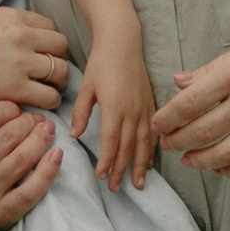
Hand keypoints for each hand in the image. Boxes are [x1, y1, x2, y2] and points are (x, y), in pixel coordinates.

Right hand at [0, 5, 69, 108]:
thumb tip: (6, 29)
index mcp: (9, 17)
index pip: (48, 26)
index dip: (48, 42)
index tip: (44, 53)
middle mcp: (19, 36)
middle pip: (60, 46)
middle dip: (57, 59)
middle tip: (50, 72)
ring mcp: (20, 62)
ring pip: (61, 71)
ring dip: (57, 82)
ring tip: (47, 89)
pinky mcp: (16, 89)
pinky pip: (50, 96)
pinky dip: (49, 102)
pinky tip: (38, 104)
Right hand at [0, 96, 63, 230]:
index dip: (8, 109)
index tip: (14, 110)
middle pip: (9, 137)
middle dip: (28, 123)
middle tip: (36, 119)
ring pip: (22, 160)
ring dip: (41, 140)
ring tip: (48, 130)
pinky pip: (30, 192)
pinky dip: (48, 171)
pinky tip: (57, 155)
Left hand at [72, 28, 156, 190]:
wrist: (123, 42)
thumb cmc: (101, 62)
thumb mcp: (86, 87)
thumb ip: (82, 112)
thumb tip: (76, 135)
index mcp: (115, 108)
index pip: (111, 142)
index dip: (107, 162)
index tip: (102, 177)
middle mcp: (133, 111)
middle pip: (128, 148)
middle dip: (122, 170)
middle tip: (117, 188)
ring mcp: (145, 108)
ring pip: (144, 143)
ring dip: (140, 165)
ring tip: (138, 183)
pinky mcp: (151, 103)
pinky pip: (153, 132)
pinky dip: (152, 149)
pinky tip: (149, 161)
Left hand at [156, 23, 229, 179]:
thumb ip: (210, 70)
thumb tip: (179, 82)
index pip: (190, 102)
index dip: (168, 117)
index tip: (157, 124)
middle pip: (202, 131)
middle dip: (177, 141)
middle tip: (166, 143)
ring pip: (223, 152)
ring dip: (199, 160)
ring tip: (188, 159)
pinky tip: (220, 168)